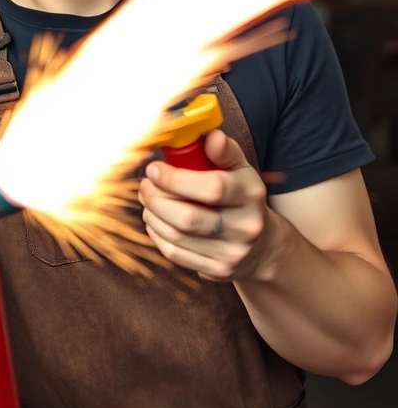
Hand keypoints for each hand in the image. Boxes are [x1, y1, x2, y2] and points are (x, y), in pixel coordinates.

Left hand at [139, 129, 275, 281]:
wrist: (262, 246)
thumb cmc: (241, 198)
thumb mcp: (240, 171)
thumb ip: (225, 152)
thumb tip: (212, 136)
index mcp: (251, 195)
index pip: (211, 188)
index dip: (174, 179)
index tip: (153, 169)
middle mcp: (246, 227)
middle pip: (188, 217)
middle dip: (156, 199)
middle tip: (145, 185)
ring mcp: (232, 253)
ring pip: (177, 236)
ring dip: (152, 215)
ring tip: (148, 200)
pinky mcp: (217, 270)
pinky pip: (175, 253)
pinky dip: (157, 234)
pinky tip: (154, 220)